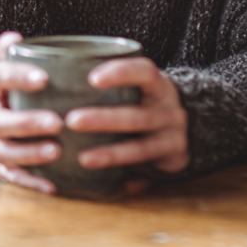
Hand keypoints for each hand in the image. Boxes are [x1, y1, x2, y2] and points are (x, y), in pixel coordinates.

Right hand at [0, 31, 62, 193]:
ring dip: (28, 154)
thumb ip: (12, 49)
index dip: (16, 77)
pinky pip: (12, 175)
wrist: (4, 100)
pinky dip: (31, 180)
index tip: (44, 78)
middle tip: (56, 122)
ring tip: (56, 152)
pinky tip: (54, 183)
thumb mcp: (13, 57)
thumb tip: (14, 38)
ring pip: (2, 152)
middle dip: (26, 123)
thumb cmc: (20, 76)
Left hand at [65, 56, 189, 178]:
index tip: (92, 78)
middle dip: (104, 119)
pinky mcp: (170, 160)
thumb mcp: (140, 87)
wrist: (188, 127)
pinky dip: (121, 171)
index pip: (145, 72)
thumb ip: (113, 81)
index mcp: (159, 86)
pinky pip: (143, 168)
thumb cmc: (147, 102)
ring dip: (110, 153)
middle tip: (71, 120)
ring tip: (81, 157)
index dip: (121, 73)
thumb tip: (58, 71)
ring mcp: (172, 137)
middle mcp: (169, 110)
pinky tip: (100, 175)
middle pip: (138, 115)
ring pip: (140, 147)